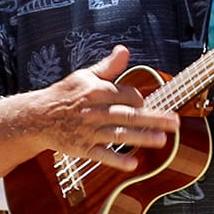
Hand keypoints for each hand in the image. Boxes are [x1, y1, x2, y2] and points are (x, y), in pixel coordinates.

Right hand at [43, 46, 179, 171]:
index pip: (127, 95)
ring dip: (141, 138)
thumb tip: (124, 50)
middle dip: (153, 118)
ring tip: (162, 140)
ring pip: (119, 134)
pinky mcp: (81, 149)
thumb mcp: (84, 76)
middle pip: (128, 115)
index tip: (145, 105)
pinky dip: (117, 160)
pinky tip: (133, 164)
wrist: (37, 118)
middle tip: (176, 122)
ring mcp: (87, 131)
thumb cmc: (64, 95)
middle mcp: (93, 111)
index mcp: (96, 91)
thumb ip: (108, 67)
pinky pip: (102, 155)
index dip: (140, 100)